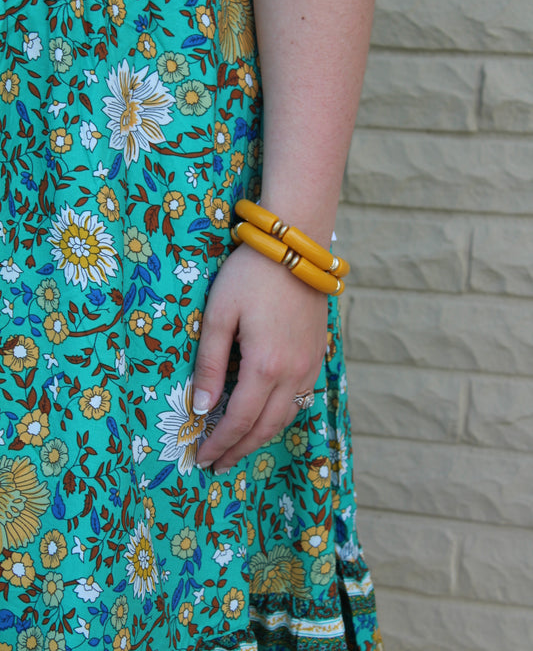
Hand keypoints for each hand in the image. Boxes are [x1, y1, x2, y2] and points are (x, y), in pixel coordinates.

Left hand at [193, 243, 327, 472]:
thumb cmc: (250, 276)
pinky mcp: (318, 354)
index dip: (219, 443)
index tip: (201, 458)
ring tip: (238, 447)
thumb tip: (201, 407)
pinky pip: (301, 398)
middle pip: (266, 427)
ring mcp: (310, 365)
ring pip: (287, 417)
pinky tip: (265, 415)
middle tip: (217, 464)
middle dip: (240, 449)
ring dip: (261, 437)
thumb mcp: (219, 314)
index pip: (240, 420)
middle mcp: (293, 373)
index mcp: (265, 366)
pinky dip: (280, 416)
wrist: (296, 248)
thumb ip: (209, 363)